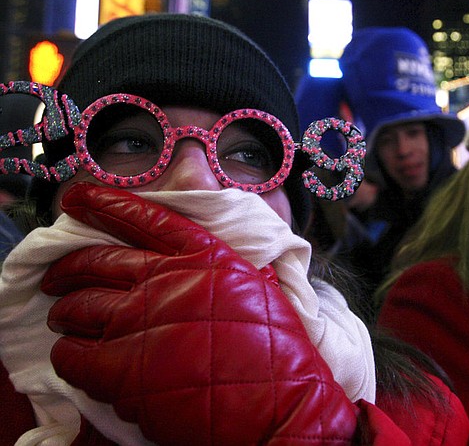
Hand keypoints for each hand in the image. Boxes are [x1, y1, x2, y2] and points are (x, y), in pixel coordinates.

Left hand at [41, 183, 357, 444]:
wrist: (279, 402)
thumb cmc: (276, 350)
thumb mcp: (255, 286)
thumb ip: (216, 268)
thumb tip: (190, 263)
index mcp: (202, 256)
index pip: (143, 218)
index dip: (104, 203)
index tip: (77, 198)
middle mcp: (165, 280)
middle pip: (95, 263)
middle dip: (67, 269)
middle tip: (57, 278)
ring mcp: (139, 322)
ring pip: (77, 307)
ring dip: (67, 313)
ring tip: (66, 321)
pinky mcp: (121, 368)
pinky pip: (72, 354)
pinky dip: (69, 354)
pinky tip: (77, 357)